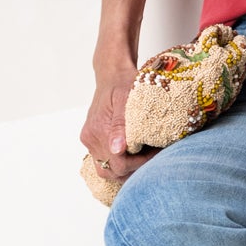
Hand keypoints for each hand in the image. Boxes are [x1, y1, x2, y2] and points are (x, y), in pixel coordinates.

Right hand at [81, 65, 161, 187]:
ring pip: (106, 169)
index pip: (119, 164)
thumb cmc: (124, 82)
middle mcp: (91, 138)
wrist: (112, 73)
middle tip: (152, 155)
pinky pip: (103, 160)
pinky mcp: (91, 138)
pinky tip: (133, 153)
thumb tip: (117, 149)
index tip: (156, 152)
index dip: (140, 163)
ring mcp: (89, 139)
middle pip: (111, 171)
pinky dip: (118, 161)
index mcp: (98, 130)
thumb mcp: (126, 99)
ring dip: (125, 168)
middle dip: (133, 169)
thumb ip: (121, 125)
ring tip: (143, 155)